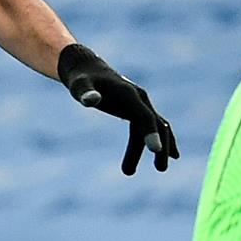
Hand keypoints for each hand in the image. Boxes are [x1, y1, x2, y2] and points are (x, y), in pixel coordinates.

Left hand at [57, 43, 179, 174]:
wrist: (87, 69)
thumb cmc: (82, 79)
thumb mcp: (80, 85)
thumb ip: (86, 92)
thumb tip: (91, 100)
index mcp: (129, 94)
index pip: (145, 116)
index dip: (151, 133)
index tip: (156, 151)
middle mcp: (140, 98)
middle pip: (156, 124)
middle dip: (161, 146)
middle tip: (160, 169)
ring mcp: (140, 103)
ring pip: (154, 128)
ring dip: (154, 149)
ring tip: (131, 171)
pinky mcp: (136, 109)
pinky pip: (150, 126)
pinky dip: (156, 139)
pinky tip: (161, 155)